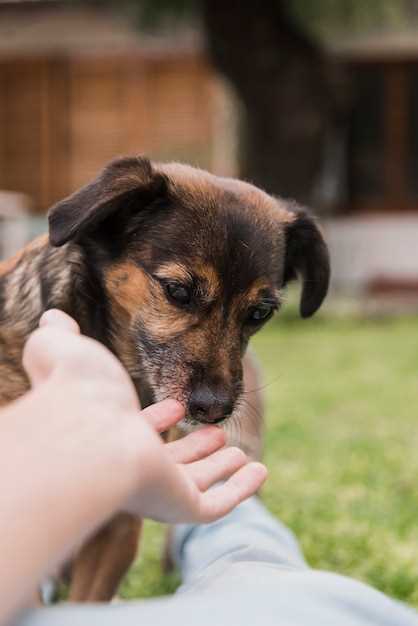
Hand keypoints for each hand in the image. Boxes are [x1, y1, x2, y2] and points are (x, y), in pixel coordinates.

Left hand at [23, 310, 266, 523]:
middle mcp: (129, 464)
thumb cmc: (77, 389)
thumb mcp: (69, 349)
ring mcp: (155, 489)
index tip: (178, 406)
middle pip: (169, 461)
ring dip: (219, 468)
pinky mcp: (179, 506)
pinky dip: (241, 490)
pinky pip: (217, 505)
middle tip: (217, 432)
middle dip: (195, 449)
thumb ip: (61, 337)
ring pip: (196, 484)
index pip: (135, 431)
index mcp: (106, 433)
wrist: (88, 430)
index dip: (156, 420)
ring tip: (241, 451)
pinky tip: (260, 472)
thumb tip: (51, 318)